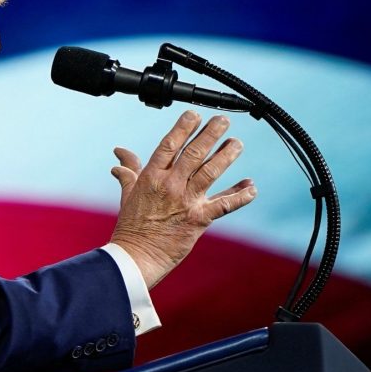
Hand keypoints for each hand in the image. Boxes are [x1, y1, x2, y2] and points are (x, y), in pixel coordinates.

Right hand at [109, 110, 256, 287]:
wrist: (137, 256)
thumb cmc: (131, 226)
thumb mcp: (128, 193)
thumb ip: (128, 171)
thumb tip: (119, 154)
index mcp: (151, 177)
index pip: (168, 146)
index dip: (182, 128)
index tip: (194, 114)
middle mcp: (169, 186)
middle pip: (193, 154)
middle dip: (210, 135)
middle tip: (223, 121)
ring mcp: (185, 202)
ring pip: (210, 173)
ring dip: (226, 156)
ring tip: (237, 143)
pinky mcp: (198, 219)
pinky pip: (224, 205)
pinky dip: (239, 195)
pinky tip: (251, 186)